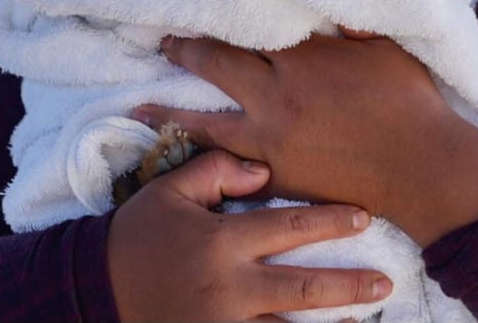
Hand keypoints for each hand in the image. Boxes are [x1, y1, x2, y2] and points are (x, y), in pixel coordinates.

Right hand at [106, 148, 391, 321]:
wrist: (93, 290)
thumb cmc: (138, 236)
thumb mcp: (170, 191)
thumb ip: (217, 170)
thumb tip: (264, 169)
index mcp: (221, 243)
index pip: (288, 228)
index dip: (330, 222)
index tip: (364, 217)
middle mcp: (228, 289)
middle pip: (301, 290)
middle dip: (348, 286)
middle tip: (384, 282)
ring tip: (365, 320)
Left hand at [136, 32, 477, 245]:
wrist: (422, 170)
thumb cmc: (411, 104)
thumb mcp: (385, 50)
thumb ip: (350, 27)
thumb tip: (329, 10)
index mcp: (301, 60)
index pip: (245, 34)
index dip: (216, 22)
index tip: (194, 12)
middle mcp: (276, 98)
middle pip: (216, 68)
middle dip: (185, 53)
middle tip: (163, 44)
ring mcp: (272, 142)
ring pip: (207, 124)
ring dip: (170, 114)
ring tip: (140, 108)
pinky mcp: (278, 177)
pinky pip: (230, 164)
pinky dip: (204, 157)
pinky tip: (185, 156)